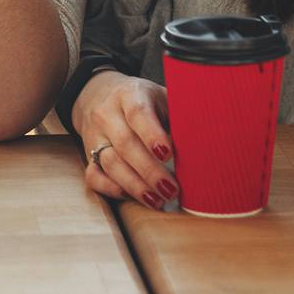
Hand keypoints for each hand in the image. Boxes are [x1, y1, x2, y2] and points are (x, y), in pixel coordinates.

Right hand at [74, 72, 177, 209]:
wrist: (99, 94)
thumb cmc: (142, 100)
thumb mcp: (161, 96)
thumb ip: (179, 113)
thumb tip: (206, 140)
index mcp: (129, 94)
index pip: (138, 113)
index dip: (152, 134)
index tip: (169, 154)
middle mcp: (107, 114)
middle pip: (125, 144)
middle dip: (150, 170)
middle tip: (172, 189)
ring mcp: (95, 135)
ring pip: (110, 163)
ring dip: (135, 185)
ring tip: (158, 200)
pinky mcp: (87, 154)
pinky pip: (93, 175)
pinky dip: (110, 188)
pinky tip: (130, 196)